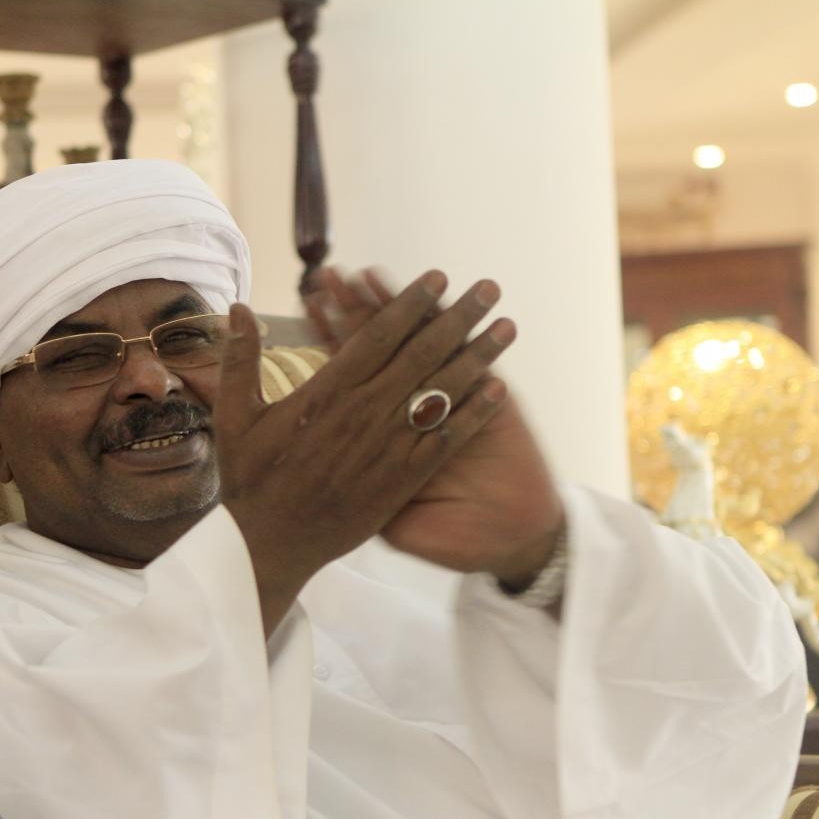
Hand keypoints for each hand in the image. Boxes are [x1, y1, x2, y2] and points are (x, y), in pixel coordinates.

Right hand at [216, 271, 511, 633]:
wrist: (269, 547)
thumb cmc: (251, 482)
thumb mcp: (235, 417)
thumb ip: (240, 360)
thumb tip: (237, 308)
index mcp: (326, 392)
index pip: (377, 336)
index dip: (409, 303)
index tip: (436, 277)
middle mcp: (363, 413)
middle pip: (422, 353)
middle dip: (457, 317)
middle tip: (488, 288)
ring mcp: (387, 446)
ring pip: (442, 391)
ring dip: (478, 357)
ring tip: (507, 328)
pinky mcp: (402, 480)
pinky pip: (445, 440)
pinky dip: (473, 414)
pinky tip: (499, 391)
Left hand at [310, 270, 564, 589]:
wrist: (506, 545)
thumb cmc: (451, 538)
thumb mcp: (393, 525)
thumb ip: (367, 493)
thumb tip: (322, 465)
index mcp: (385, 430)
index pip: (352, 371)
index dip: (332, 336)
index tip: (312, 300)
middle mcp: (416, 409)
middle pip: (385, 349)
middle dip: (361, 311)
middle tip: (336, 273)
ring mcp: (453, 404)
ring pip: (430, 347)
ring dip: (415, 311)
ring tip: (391, 276)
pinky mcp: (493, 409)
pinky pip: (477, 367)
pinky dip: (471, 339)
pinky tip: (460, 305)